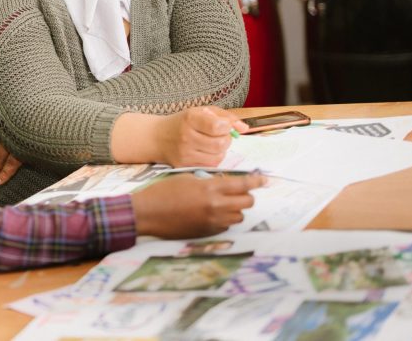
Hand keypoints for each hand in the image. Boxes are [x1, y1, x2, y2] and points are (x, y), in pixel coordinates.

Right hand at [131, 173, 266, 238]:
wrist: (148, 213)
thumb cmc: (163, 191)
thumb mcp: (187, 178)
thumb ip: (209, 181)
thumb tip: (223, 184)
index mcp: (210, 188)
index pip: (242, 185)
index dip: (256, 181)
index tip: (264, 179)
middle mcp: (216, 206)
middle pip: (247, 202)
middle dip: (246, 196)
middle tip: (239, 192)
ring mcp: (213, 222)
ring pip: (238, 216)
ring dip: (235, 209)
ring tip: (222, 203)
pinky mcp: (207, 233)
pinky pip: (226, 226)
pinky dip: (224, 219)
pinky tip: (211, 213)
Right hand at [155, 106, 246, 166]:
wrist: (157, 137)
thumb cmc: (182, 122)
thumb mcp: (201, 112)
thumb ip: (225, 116)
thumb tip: (245, 128)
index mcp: (190, 119)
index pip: (218, 126)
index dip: (226, 127)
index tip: (222, 125)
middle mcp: (186, 137)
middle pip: (221, 144)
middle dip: (226, 140)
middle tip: (220, 136)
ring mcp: (185, 154)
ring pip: (218, 157)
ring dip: (221, 151)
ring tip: (213, 144)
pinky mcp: (184, 166)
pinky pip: (210, 165)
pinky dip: (213, 159)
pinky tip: (207, 152)